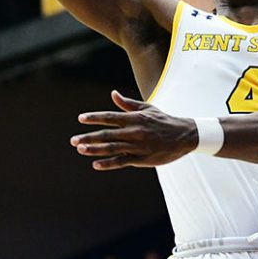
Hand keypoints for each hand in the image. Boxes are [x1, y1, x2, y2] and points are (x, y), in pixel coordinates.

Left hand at [70, 90, 197, 169]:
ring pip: (112, 148)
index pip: (110, 117)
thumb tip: (113, 94)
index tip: (81, 118)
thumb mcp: (147, 108)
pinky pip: (122, 161)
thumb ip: (128, 103)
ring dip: (95, 149)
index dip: (94, 118)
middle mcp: (134, 131)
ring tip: (80, 149)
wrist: (184, 136)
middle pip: (107, 134)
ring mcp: (137, 146)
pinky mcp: (142, 159)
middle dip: (89, 136)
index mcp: (135, 118)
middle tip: (73, 140)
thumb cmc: (163, 120)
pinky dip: (108, 163)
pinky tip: (95, 164)